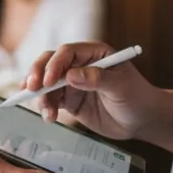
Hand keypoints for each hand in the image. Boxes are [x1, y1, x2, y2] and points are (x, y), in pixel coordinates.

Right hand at [25, 41, 159, 140]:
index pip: (67, 52)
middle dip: (38, 74)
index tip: (48, 80)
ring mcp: (72, 82)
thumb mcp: (121, 87)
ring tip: (46, 112)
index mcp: (94, 53)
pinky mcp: (69, 99)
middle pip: (50, 63)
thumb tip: (71, 75)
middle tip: (30, 89)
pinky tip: (49, 116)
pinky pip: (51, 99)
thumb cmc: (137, 97)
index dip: (54, 64)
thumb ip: (97, 79)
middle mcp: (80, 64)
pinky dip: (45, 106)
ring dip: (40, 95)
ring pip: (46, 82)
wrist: (142, 120)